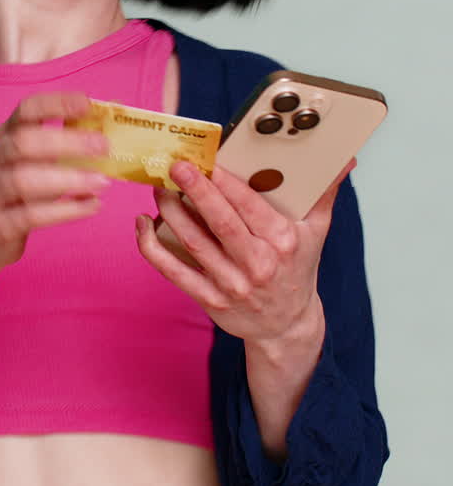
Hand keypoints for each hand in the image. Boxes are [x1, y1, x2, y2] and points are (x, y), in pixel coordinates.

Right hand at [0, 93, 109, 271]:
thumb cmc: (16, 195)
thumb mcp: (33, 163)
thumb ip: (62, 144)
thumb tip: (109, 121)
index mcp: (3, 137)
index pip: (25, 111)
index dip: (55, 103)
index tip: (87, 104)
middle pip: (24, 143)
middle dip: (67, 142)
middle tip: (103, 147)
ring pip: (23, 180)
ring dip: (68, 179)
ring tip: (101, 182)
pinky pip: (30, 215)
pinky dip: (65, 211)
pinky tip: (91, 206)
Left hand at [135, 159, 353, 346]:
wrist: (286, 326)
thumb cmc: (297, 270)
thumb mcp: (317, 232)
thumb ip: (323, 193)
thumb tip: (343, 159)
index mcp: (283, 242)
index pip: (251, 207)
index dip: (227, 182)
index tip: (209, 158)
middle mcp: (257, 264)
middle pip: (220, 223)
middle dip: (197, 191)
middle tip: (176, 165)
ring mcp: (231, 284)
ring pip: (194, 243)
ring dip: (171, 212)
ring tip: (158, 186)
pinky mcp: (209, 300)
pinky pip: (174, 271)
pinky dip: (152, 248)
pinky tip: (142, 224)